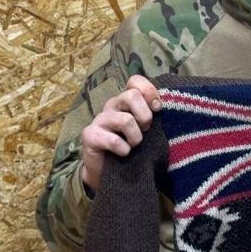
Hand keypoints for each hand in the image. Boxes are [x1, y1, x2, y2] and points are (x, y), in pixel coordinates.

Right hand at [80, 75, 160, 191]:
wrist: (108, 170)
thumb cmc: (131, 144)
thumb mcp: (145, 127)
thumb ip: (152, 113)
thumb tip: (161, 106)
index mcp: (126, 100)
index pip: (135, 81)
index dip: (149, 91)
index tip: (158, 108)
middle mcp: (112, 105)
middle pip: (132, 95)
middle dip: (145, 116)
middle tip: (146, 130)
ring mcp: (100, 119)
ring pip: (125, 120)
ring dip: (136, 137)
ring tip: (134, 145)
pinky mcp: (90, 135)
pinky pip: (114, 140)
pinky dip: (124, 149)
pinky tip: (124, 153)